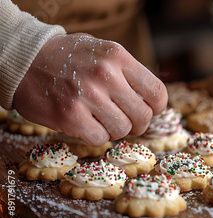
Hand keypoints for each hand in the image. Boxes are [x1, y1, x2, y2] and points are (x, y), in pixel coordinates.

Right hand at [14, 33, 167, 145]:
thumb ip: (127, 72)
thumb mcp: (102, 52)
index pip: (157, 92)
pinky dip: (97, 137)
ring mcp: (88, 96)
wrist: (24, 61)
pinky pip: (100, 139)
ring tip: (102, 120)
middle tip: (126, 121)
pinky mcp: (70, 116)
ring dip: (116, 130)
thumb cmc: (69, 58)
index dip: (157, 107)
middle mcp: (106, 75)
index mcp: (118, 57)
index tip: (149, 110)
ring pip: (123, 130)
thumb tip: (153, 101)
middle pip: (143, 115)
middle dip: (138, 124)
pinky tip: (87, 125)